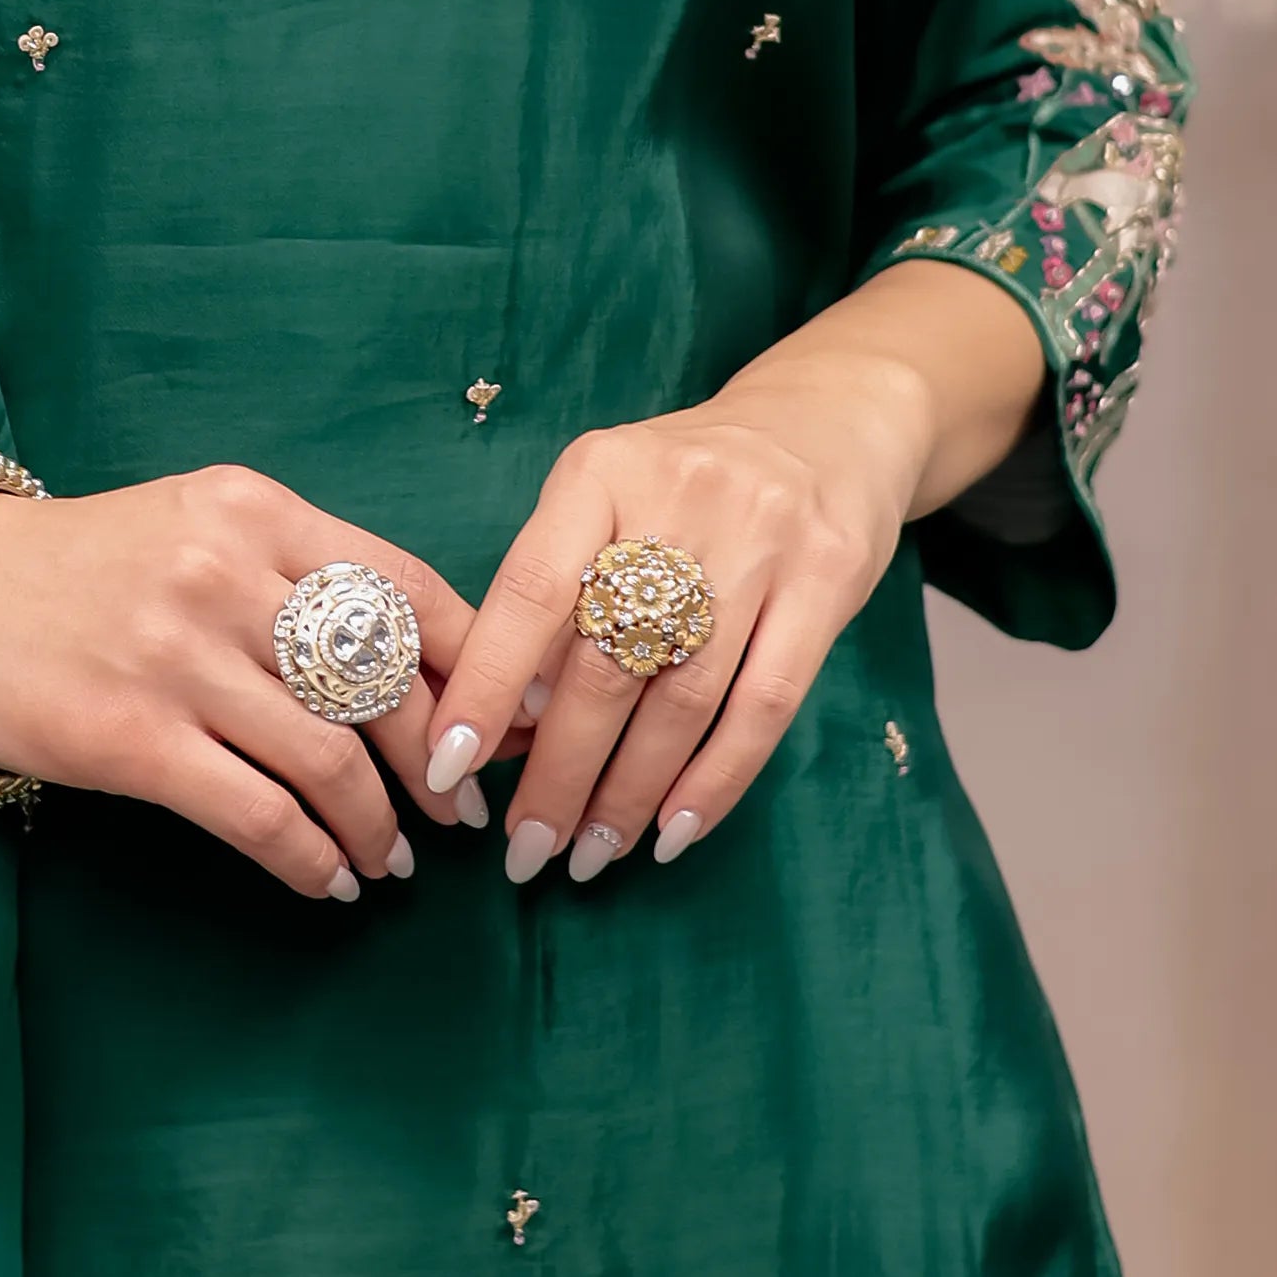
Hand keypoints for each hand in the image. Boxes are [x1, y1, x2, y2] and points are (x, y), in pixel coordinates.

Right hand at [0, 466, 477, 906]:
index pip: (407, 587)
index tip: (511, 724)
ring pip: (327, 760)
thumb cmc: (96, 568)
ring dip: (378, 826)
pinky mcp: (132, 739)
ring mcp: (177, 658)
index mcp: (256, 512)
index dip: (478, 665)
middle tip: (462, 808)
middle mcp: (225, 575)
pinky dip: (309, 858)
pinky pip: (257, 814)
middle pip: (383, 681)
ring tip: (392, 859)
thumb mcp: (205, 530)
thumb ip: (305, 577)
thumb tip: (434, 664)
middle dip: (441, 759)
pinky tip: (327, 880)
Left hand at [424, 366, 935, 883]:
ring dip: (629, 792)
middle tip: (526, 850)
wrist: (827, 422)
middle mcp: (679, 500)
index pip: (530, 591)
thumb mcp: (608, 497)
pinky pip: (764, 706)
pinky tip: (674, 831)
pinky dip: (715, 780)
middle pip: (605, 662)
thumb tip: (511, 718)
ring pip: (681, 697)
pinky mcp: (828, 582)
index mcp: (601, 473)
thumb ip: (559, 587)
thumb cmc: (685, 482)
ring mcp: (761, 542)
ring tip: (589, 853)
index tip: (448, 767)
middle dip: (558, 772)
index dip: (486, 685)